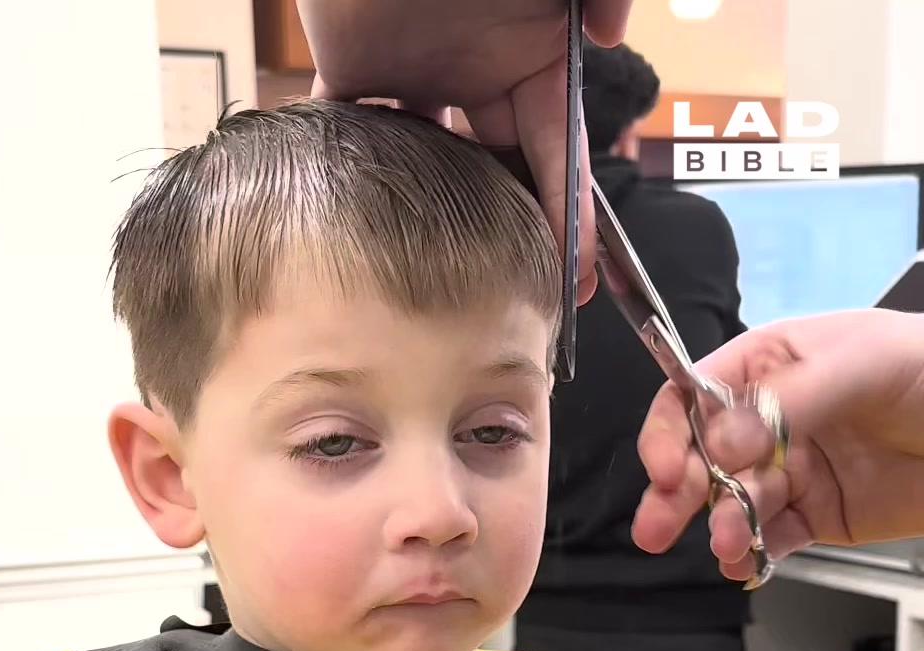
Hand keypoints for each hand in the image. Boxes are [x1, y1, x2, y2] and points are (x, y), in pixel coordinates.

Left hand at [294, 0, 633, 296]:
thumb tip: (617, 25)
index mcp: (534, 53)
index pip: (557, 152)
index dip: (568, 219)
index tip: (570, 280)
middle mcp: (477, 74)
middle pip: (500, 173)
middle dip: (512, 237)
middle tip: (513, 301)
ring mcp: (415, 77)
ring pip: (435, 168)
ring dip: (443, 220)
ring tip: (447, 289)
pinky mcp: (354, 76)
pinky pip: (356, 138)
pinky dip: (358, 181)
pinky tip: (367, 236)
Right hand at [633, 309, 923, 580]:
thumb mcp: (862, 363)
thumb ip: (788, 399)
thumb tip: (722, 444)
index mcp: (770, 365)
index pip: (694, 395)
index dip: (669, 431)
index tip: (663, 469)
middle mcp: (769, 420)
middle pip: (700, 457)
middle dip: (675, 493)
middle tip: (657, 527)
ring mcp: (791, 470)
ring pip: (732, 504)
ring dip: (721, 527)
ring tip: (728, 547)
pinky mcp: (814, 516)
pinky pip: (769, 538)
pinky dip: (751, 554)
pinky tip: (746, 563)